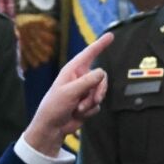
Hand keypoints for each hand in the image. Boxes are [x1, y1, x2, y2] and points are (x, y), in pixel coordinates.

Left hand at [24, 33, 111, 153]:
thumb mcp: (70, 92)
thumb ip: (87, 81)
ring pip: (101, 92)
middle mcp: (80, 78)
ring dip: (92, 102)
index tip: (111, 35)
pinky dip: (90, 110)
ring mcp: (84, 91)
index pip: (89, 54)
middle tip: (94, 99)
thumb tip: (102, 72)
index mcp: (73, 70)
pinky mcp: (87, 102)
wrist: (52, 127)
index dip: (100, 44)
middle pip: (101, 77)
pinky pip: (98, 104)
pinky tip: (78, 114)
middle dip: (99, 90)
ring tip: (79, 109)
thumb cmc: (55, 106)